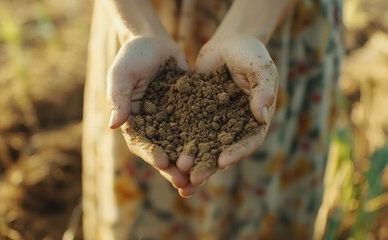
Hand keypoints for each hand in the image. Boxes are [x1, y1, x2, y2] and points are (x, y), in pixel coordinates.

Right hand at [107, 36, 192, 189]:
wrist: (153, 41)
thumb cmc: (132, 56)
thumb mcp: (121, 74)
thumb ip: (119, 98)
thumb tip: (114, 125)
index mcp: (134, 123)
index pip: (141, 143)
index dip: (151, 154)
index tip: (163, 162)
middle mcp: (153, 127)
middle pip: (163, 152)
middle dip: (173, 168)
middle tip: (185, 181)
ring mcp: (171, 121)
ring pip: (182, 146)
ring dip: (191, 161)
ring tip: (202, 176)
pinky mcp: (188, 113)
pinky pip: (198, 128)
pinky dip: (206, 141)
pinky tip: (218, 150)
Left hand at [180, 34, 277, 194]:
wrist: (229, 41)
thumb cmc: (251, 53)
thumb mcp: (260, 67)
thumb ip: (263, 89)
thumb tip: (262, 115)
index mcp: (255, 120)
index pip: (249, 142)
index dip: (236, 153)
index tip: (222, 162)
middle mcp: (235, 126)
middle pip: (223, 151)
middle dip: (209, 165)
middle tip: (194, 179)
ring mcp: (215, 121)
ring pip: (203, 145)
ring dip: (191, 159)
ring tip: (177, 173)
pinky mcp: (198, 113)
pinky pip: (187, 129)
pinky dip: (177, 140)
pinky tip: (164, 150)